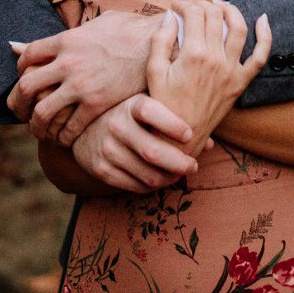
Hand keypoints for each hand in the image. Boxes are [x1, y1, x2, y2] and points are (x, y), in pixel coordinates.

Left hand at [8, 10, 153, 143]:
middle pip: (26, 86)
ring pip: (42, 112)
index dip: (21, 71)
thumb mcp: (98, 22)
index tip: (25, 80)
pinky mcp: (97, 103)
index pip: (27, 56)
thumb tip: (52, 34)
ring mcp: (81, 84)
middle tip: (23, 112)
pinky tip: (66, 138)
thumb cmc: (132, 30)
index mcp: (66, 39)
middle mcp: (68, 62)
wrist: (161, 43)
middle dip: (19, 103)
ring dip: (37, 125)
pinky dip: (63, 136)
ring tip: (40, 131)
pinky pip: (69, 127)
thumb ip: (71, 31)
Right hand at [71, 94, 204, 191]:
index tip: (190, 134)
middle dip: (179, 162)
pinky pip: (135, 186)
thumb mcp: (147, 106)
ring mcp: (107, 149)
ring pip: (147, 174)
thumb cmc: (128, 115)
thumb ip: (177, 119)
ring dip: (169, 178)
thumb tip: (209, 143)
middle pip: (152, 151)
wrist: (84, 129)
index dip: (172, 124)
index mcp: (130, 105)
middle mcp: (116, 125)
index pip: (150, 111)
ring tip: (180, 174)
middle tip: (193, 166)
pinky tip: (161, 180)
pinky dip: (152, 186)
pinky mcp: (101, 169)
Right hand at [147, 0, 271, 148]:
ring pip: (239, 28)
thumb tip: (170, 15)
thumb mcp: (153, 72)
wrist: (180, 137)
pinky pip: (260, 57)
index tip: (176, 6)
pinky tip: (263, 19)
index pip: (194, 14)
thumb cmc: (164, 105)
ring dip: (230, 10)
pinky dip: (265, 36)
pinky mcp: (240, 83)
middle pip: (215, 16)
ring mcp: (231, 71)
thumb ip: (160, 40)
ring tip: (218, 5)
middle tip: (191, 7)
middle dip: (202, 4)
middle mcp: (216, 60)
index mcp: (193, 54)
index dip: (184, 4)